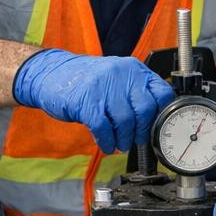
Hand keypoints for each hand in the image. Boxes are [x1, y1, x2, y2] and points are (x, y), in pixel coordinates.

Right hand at [13, 49, 173, 153]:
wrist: (52, 73)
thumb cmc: (88, 81)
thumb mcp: (117, 79)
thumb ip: (136, 94)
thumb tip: (156, 121)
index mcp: (134, 69)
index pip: (162, 93)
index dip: (163, 115)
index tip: (158, 128)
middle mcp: (122, 74)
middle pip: (146, 109)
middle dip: (143, 131)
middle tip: (137, 140)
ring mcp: (103, 86)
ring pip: (126, 120)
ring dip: (125, 139)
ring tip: (121, 144)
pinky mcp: (86, 101)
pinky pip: (103, 127)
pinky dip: (107, 141)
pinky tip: (107, 145)